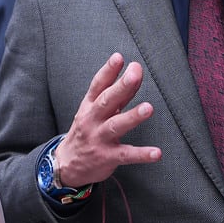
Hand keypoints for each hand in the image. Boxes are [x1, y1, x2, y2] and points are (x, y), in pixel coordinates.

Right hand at [51, 52, 162, 187]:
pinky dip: (141, 154)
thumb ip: (117, 94)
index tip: (119, 57)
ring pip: (116, 126)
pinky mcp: (107, 157)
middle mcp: (92, 120)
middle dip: (121, 87)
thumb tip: (135, 72)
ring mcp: (99, 139)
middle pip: (107, 101)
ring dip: (132, 117)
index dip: (108, 71)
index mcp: (90, 106)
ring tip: (148, 108)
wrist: (66, 165)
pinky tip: (156, 153)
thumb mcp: (95, 111)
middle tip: (135, 73)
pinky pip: (126, 155)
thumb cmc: (86, 132)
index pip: (98, 85)